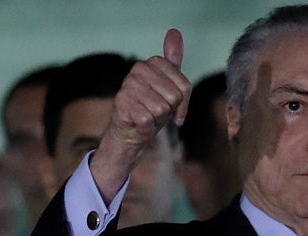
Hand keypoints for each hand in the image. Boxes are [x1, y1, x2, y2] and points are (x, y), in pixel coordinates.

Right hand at [91, 28, 191, 200]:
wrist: (132, 131)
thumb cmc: (153, 109)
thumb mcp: (169, 85)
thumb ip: (173, 59)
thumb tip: (175, 31)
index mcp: (151, 63)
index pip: (184, 85)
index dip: (184, 102)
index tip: (174, 107)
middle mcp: (137, 70)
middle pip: (175, 96)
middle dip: (171, 110)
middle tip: (158, 112)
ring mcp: (128, 86)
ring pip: (162, 108)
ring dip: (159, 118)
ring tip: (149, 115)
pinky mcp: (122, 103)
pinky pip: (150, 118)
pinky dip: (149, 126)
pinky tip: (140, 122)